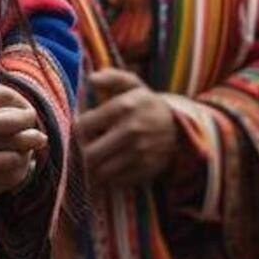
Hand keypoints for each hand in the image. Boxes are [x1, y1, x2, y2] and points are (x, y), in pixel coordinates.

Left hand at [78, 68, 178, 188]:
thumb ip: (110, 77)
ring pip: (101, 171)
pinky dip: (110, 177)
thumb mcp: (132, 84)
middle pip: (89, 154)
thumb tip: (90, 79)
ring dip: (95, 167)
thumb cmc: (146, 104)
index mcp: (124, 107)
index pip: (83, 127)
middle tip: (87, 147)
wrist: (180, 127)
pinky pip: (116, 181)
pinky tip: (112, 165)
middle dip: (84, 152)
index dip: (79, 130)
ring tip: (98, 157)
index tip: (84, 129)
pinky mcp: (146, 169)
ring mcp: (140, 153)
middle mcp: (131, 131)